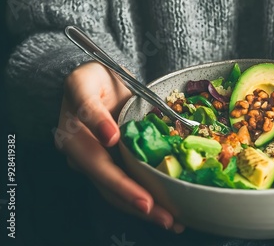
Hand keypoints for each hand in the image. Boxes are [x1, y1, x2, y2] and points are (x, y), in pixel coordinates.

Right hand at [54, 61, 183, 232]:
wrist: (95, 81)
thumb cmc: (91, 79)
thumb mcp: (85, 81)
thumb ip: (91, 108)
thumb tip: (109, 138)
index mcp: (74, 137)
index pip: (97, 165)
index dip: (120, 183)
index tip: (144, 199)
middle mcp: (82, 156)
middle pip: (109, 187)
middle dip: (138, 204)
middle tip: (166, 218)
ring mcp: (96, 163)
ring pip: (117, 194)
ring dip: (145, 210)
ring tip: (173, 222)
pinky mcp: (112, 165)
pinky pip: (127, 186)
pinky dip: (147, 200)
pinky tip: (168, 210)